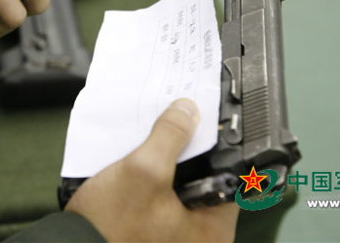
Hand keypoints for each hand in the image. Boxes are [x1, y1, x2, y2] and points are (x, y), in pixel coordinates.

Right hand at [65, 99, 238, 241]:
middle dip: (190, 150)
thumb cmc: (109, 226)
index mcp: (211, 230)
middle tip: (176, 124)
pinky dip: (155, 176)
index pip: (230, 175)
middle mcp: (199, 236)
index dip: (217, 144)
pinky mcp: (155, 231)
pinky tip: (140, 159)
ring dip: (170, 161)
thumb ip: (170, 136)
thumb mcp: (143, 171)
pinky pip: (165, 195)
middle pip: (206, 178)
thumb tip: (189, 110)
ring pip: (183, 185)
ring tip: (155, 137)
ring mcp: (176, 235)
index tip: (203, 120)